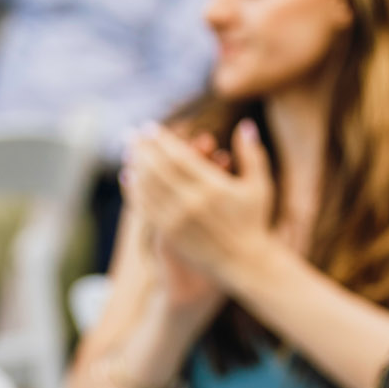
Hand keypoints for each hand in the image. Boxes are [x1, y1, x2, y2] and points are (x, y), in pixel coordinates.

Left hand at [124, 120, 273, 281]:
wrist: (245, 262)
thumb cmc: (254, 221)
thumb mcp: (259, 186)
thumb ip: (251, 154)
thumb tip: (245, 124)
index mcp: (213, 186)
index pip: (178, 156)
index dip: (161, 140)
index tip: (150, 127)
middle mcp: (192, 202)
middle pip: (158, 168)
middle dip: (142, 148)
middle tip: (131, 133)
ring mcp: (178, 220)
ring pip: (148, 187)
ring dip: (135, 166)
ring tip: (128, 150)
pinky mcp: (170, 235)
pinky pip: (146, 209)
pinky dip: (135, 191)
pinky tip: (128, 178)